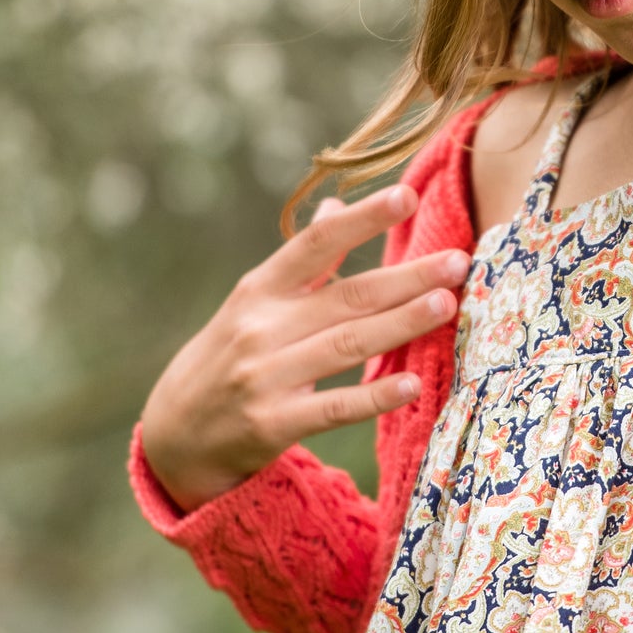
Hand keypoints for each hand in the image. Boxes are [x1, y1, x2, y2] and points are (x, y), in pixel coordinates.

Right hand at [140, 185, 468, 511]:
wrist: (173, 436)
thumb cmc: (226, 358)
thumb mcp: (252, 304)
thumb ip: (300, 262)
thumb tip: (335, 204)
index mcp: (258, 291)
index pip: (314, 245)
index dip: (361, 219)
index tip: (406, 196)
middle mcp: (261, 328)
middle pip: (347, 296)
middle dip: (407, 277)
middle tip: (459, 261)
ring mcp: (266, 377)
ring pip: (348, 345)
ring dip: (401, 323)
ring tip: (447, 304)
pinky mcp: (272, 425)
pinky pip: (334, 409)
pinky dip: (374, 397)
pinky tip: (412, 385)